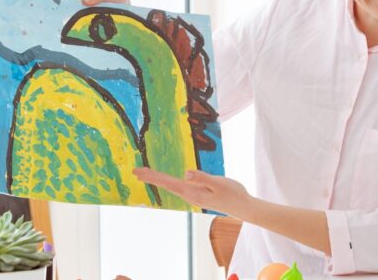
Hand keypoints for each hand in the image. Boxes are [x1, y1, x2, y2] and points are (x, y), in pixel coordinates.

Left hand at [133, 167, 252, 216]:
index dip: (152, 176)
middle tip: (135, 171)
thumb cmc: (233, 193)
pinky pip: (178, 186)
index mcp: (192, 191)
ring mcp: (193, 195)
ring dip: (158, 180)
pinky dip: (168, 181)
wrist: (243, 207)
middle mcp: (190, 194)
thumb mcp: (220, 183)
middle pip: (166, 184)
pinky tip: (167, 181)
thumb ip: (203, 178)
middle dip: (151, 177)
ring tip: (145, 174)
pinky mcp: (198, 193)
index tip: (138, 172)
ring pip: (171, 185)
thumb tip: (186, 173)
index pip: (168, 182)